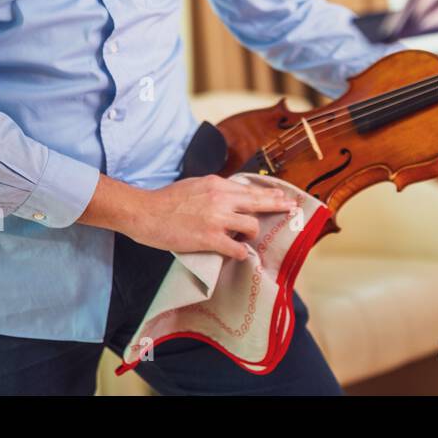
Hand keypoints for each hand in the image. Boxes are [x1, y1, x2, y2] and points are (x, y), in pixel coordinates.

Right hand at [129, 175, 296, 260]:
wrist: (145, 212)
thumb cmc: (166, 200)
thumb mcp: (195, 184)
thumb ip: (216, 190)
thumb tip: (233, 197)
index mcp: (217, 184)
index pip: (250, 189)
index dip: (269, 194)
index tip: (283, 197)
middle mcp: (221, 198)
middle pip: (259, 202)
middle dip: (278, 206)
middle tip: (291, 209)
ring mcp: (217, 219)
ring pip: (251, 226)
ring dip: (252, 234)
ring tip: (245, 239)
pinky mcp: (209, 239)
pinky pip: (237, 248)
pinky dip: (241, 252)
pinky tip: (239, 253)